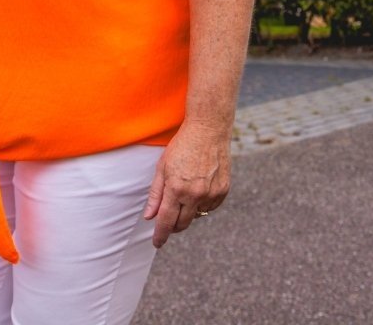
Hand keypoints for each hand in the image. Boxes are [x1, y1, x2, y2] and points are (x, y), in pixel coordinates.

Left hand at [142, 121, 230, 247]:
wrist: (209, 129)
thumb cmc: (182, 146)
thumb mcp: (162, 168)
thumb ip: (156, 195)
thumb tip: (149, 217)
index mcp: (176, 188)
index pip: (166, 221)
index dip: (160, 235)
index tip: (157, 243)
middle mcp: (195, 194)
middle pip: (182, 224)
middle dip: (173, 226)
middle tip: (168, 219)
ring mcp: (211, 193)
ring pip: (197, 216)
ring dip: (188, 212)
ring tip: (185, 193)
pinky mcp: (223, 190)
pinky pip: (210, 207)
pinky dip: (202, 205)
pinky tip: (199, 189)